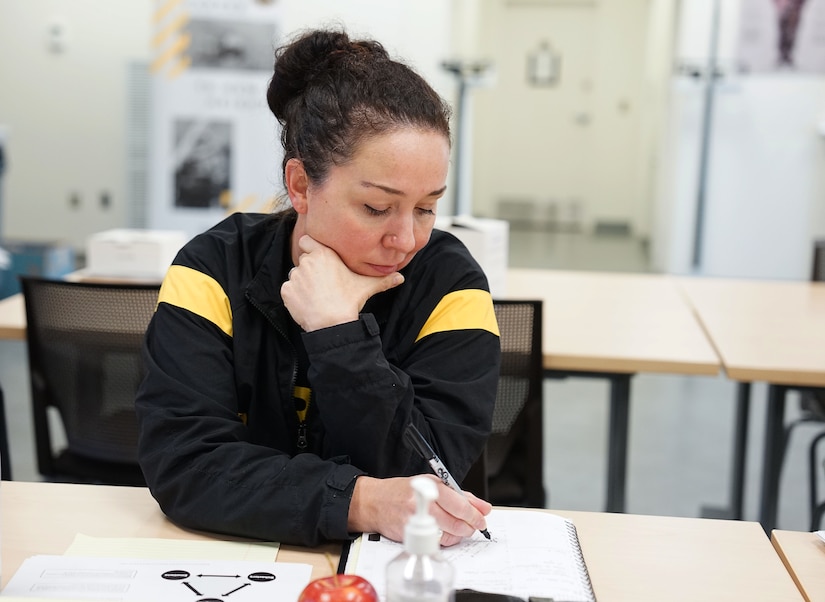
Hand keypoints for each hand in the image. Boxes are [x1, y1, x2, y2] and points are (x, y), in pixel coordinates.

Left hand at [281, 235, 403, 331]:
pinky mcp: (286, 290)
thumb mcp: (367, 287)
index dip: (311, 248)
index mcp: (324, 254)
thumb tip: (401, 278)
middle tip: (322, 284)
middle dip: (310, 270)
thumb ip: (383, 280)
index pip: (307, 240)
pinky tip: (308, 304)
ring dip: (302, 283)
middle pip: (304, 260)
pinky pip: (288, 290)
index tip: (318, 259)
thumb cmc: (349, 301)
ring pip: (296, 276)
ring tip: (317, 296)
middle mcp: (307, 261)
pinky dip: (295, 296)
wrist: (332, 323)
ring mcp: (295, 276)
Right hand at [348, 475, 491, 546]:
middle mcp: (422, 505)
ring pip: (448, 536)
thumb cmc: (402, 491)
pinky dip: (445, 540)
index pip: (460, 505)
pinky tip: (444, 532)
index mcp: (430, 488)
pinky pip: (436, 543)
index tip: (482, 518)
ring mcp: (415, 522)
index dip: (475, 515)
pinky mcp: (411, 536)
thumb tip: (483, 507)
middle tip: (474, 526)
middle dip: (470, 527)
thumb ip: (460, 495)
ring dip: (459, 534)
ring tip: (458, 527)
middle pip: (456, 523)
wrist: (374, 503)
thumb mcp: (431, 483)